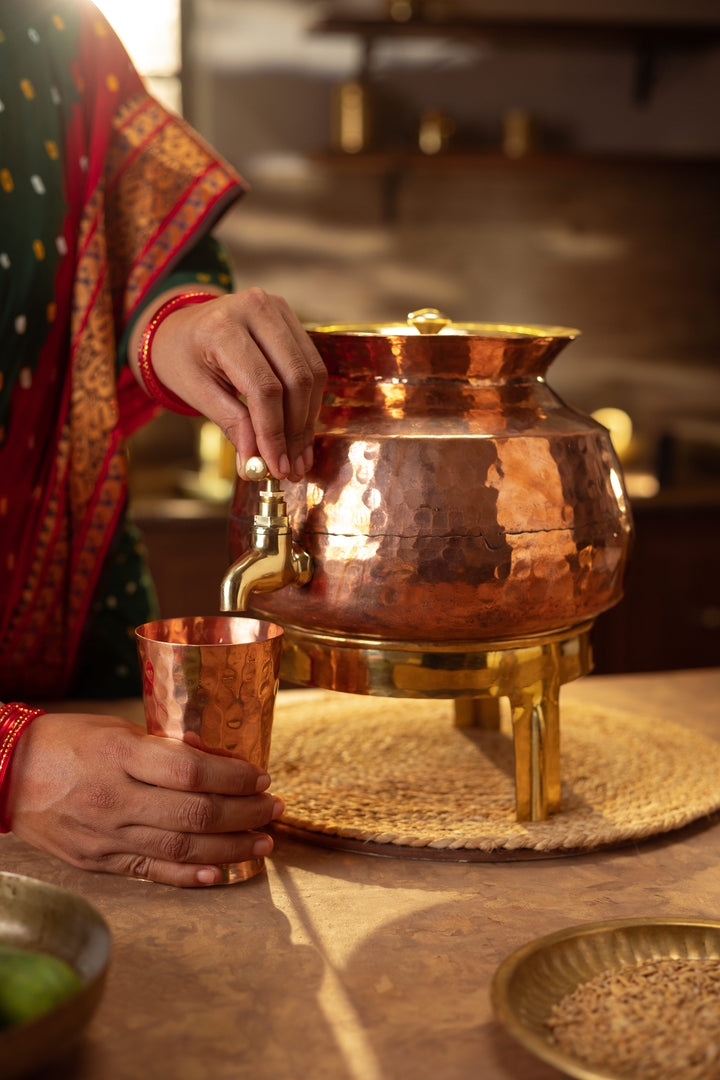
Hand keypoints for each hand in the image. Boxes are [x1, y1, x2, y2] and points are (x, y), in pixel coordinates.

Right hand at [5, 713, 283, 886]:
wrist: (8, 776)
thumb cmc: (69, 742)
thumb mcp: (119, 728)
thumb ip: (169, 748)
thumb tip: (222, 760)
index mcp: (120, 754)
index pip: (191, 771)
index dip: (234, 776)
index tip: (260, 776)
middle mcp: (114, 798)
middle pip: (194, 815)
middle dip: (245, 814)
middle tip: (273, 809)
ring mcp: (105, 835)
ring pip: (181, 849)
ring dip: (231, 848)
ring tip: (263, 842)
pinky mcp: (98, 861)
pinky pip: (152, 872)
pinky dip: (190, 875)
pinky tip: (221, 871)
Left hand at [131, 286, 326, 481]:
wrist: (180, 326)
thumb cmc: (182, 358)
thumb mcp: (196, 393)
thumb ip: (230, 424)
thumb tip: (255, 465)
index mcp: (222, 326)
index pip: (264, 388)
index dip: (274, 433)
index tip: (277, 467)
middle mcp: (256, 309)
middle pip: (296, 379)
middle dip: (296, 431)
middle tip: (293, 468)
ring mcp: (277, 309)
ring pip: (312, 374)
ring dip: (308, 421)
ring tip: (299, 456)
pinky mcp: (290, 318)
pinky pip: (312, 366)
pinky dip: (309, 402)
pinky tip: (301, 431)